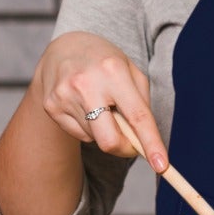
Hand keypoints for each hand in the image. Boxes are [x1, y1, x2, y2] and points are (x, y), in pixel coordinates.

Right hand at [33, 31, 166, 170]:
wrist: (64, 49)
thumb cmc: (105, 61)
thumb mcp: (131, 71)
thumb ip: (141, 104)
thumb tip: (143, 143)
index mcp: (113, 71)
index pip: (137, 115)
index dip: (151, 143)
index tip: (161, 165)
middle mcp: (87, 84)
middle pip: (109, 140)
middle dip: (124, 149)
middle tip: (131, 145)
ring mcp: (65, 96)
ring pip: (95, 138)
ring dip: (105, 130)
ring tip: (100, 105)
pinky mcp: (52, 107)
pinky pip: (79, 134)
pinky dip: (88, 127)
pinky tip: (84, 105)